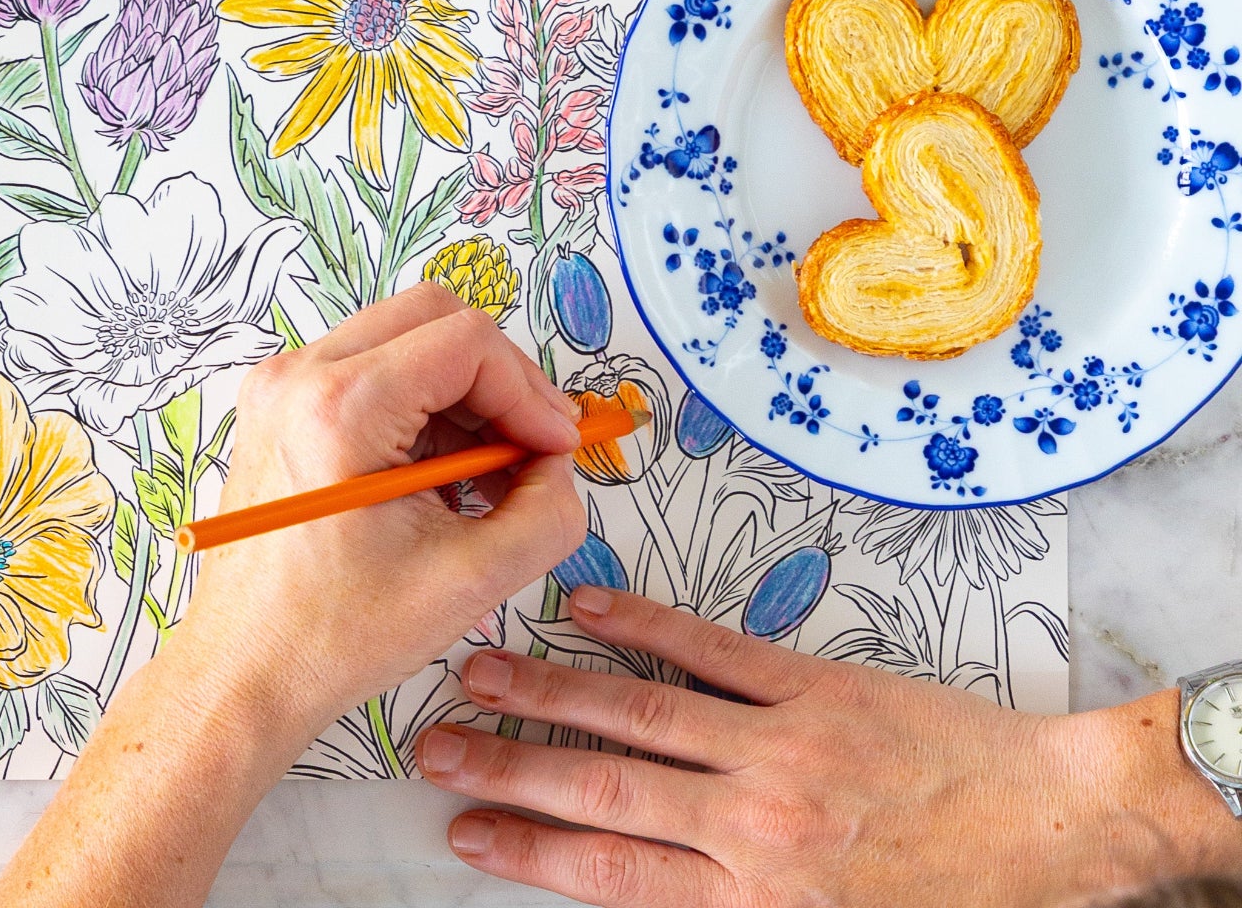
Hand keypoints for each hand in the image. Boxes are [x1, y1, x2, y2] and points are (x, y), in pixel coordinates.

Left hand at [174, 287, 586, 759]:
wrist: (245, 671)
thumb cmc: (334, 635)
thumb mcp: (469, 581)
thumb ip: (545, 514)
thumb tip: (560, 465)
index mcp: (339, 405)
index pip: (466, 341)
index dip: (529, 390)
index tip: (557, 447)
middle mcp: (300, 374)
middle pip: (433, 318)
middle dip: (498, 380)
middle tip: (532, 448)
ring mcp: (282, 386)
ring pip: (403, 341)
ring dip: (461, 397)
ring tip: (486, 481)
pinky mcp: (281, 407)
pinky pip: (370, 372)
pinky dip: (420, 411)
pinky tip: (440, 483)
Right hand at [416, 585, 1238, 904]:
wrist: (1053, 837)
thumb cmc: (953, 900)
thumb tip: (653, 888)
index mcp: (759, 898)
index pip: (612, 871)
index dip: (529, 852)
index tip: (465, 831)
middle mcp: (756, 824)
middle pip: (602, 791)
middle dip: (511, 770)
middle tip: (434, 747)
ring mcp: (780, 746)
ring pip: (638, 715)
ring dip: (550, 694)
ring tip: (481, 674)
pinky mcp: (814, 690)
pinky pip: (711, 651)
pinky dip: (644, 626)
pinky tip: (589, 610)